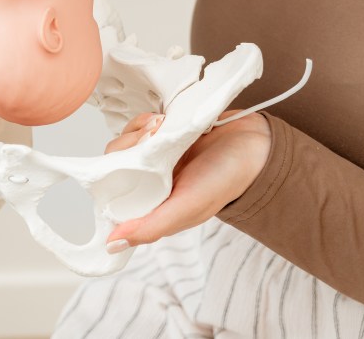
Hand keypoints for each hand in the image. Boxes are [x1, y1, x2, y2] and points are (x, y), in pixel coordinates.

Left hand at [102, 108, 271, 252]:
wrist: (253, 143)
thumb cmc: (227, 179)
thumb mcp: (189, 208)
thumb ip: (152, 226)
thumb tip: (112, 244)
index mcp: (154, 205)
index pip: (113, 194)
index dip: (110, 178)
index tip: (125, 165)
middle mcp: (151, 182)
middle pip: (114, 163)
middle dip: (127, 147)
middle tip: (150, 140)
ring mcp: (156, 157)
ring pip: (125, 142)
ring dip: (137, 131)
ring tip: (158, 127)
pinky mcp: (163, 135)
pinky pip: (140, 126)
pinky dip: (145, 121)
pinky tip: (161, 120)